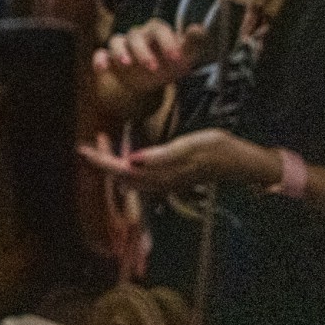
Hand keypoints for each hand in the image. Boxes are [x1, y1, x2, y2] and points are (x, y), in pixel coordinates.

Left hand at [80, 127, 281, 192]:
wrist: (242, 162)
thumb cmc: (218, 149)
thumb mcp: (190, 147)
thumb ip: (161, 156)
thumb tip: (131, 161)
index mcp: (161, 175)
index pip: (121, 171)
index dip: (100, 161)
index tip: (82, 149)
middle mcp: (159, 183)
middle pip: (121, 176)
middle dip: (103, 161)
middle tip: (89, 142)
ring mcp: (165, 182)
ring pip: (130, 176)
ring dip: (113, 161)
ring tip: (102, 141)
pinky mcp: (171, 178)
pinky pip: (140, 174)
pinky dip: (127, 161)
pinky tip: (127, 149)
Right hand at [92, 17, 207, 102]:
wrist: (148, 81)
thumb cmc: (168, 64)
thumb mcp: (184, 56)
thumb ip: (192, 43)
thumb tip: (198, 27)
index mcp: (155, 32)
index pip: (159, 28)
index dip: (167, 41)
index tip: (175, 58)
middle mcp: (137, 36)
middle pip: (135, 35)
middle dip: (143, 51)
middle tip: (152, 67)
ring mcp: (122, 47)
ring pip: (116, 41)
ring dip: (120, 52)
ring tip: (127, 65)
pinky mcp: (109, 59)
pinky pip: (100, 54)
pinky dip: (100, 60)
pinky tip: (102, 69)